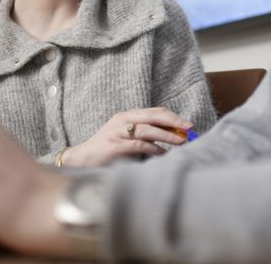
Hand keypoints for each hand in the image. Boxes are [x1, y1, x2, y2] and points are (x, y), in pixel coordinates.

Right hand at [62, 107, 193, 166]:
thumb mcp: (126, 137)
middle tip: (189, 128)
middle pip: (154, 115)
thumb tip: (172, 137)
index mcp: (127, 115)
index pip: (155, 111)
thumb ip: (145, 135)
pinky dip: (154, 148)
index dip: (172, 116)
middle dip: (174, 121)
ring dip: (167, 135)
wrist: (81, 159)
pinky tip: (163, 153)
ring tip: (181, 141)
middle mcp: (123, 120)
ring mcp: (118, 132)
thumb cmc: (107, 150)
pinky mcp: (115, 146)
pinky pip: (140, 145)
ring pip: (149, 129)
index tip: (187, 124)